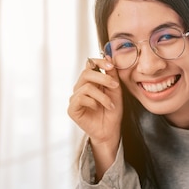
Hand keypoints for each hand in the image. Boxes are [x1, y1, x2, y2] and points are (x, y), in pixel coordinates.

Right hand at [68, 58, 121, 178]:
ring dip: (102, 96)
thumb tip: (109, 57)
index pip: (90, 64)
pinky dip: (93, 103)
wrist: (110, 131)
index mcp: (90, 81)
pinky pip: (81, 99)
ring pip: (87, 87)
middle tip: (115, 86)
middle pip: (86, 73)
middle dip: (103, 78)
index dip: (99, 62)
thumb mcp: (115, 90)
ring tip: (110, 105)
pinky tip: (97, 109)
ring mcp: (75, 98)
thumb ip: (112, 75)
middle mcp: (80, 87)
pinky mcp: (72, 109)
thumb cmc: (112, 111)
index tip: (111, 66)